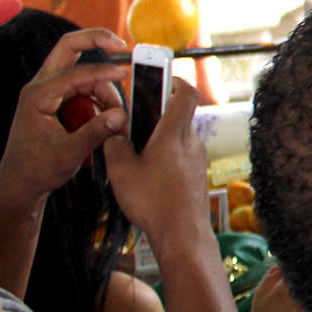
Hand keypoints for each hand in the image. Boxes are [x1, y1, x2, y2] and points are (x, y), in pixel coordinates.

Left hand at [0, 29, 129, 205]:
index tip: (126, 74)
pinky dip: (100, 98)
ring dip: (104, 87)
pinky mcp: (59, 100)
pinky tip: (107, 118)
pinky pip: (86, 88)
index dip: (102, 72)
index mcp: (37, 96)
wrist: (20, 183)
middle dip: (96, 41)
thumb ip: (95, 133)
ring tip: (115, 117)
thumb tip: (121, 115)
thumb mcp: (68, 154)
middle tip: (123, 45)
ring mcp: (49, 92)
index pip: (74, 72)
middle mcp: (40, 87)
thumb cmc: (36, 169)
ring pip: (84, 72)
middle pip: (69, 49)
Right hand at [102, 79, 210, 256]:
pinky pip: (180, 154)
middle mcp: (191, 141)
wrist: (182, 234)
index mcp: (174, 133)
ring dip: (159, 136)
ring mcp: (197, 158)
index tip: (158, 77)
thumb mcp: (121, 170)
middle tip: (133, 118)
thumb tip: (114, 131)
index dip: (174, 80)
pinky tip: (147, 171)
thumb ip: (114, 144)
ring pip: (177, 136)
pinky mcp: (196, 174)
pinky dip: (165, 154)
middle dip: (156, 112)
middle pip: (178, 114)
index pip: (186, 93)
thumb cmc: (153, 201)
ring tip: (135, 149)